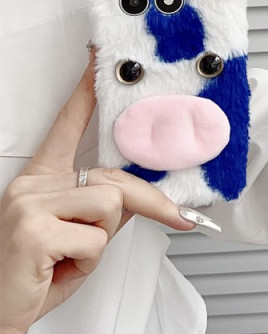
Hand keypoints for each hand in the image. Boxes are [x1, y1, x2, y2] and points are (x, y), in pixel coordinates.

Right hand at [0, 56, 196, 333]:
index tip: (96, 58)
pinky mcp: (32, 230)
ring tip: (70, 255)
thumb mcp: (77, 235)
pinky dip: (88, 260)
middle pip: (113, 178)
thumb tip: (138, 194)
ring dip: (102, 240)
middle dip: (146, 204)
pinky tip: (57, 267)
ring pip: (110, 205)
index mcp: (41, 179)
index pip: (66, 125)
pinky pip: (95, 238)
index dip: (85, 92)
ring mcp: (29, 204)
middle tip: (172, 221)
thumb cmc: (35, 275)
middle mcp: (32, 184)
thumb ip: (105, 208)